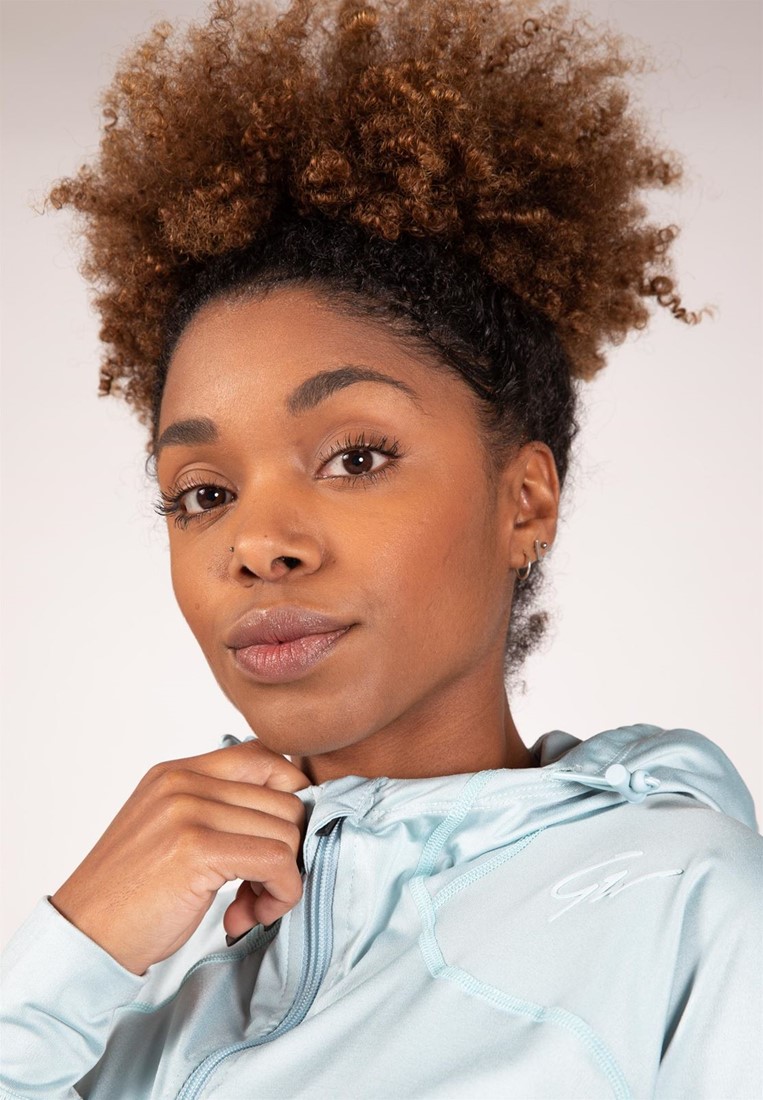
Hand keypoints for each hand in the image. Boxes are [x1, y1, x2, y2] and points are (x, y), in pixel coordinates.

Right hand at [49, 739, 310, 975]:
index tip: (278, 842)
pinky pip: (277, 861)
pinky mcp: (197, 849)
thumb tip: (292, 814)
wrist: (84, 938)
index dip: (289, 799)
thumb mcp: (171, 832)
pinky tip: (247, 916)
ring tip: (248, 906)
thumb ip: (218, 812)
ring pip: (287, 831)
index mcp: (177, 772)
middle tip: (259, 890)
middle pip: (285, 799)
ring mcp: (189, 811)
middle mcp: (183, 781)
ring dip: (283, 879)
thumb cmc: (130, 896)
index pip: (264, 756)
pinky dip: (281, 894)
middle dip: (289, 850)